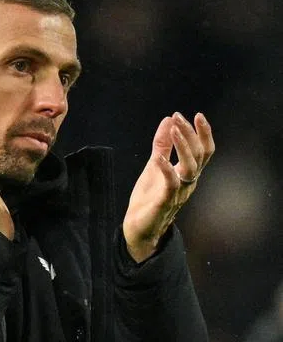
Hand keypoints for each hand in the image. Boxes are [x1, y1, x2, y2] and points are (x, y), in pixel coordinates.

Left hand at [123, 112, 214, 261]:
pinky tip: (160, 158)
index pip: (204, 150)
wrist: (139, 226)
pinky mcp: (164, 202)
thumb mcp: (154, 165)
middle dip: (191, 134)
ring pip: (190, 168)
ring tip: (174, 131)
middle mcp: (188, 182)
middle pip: (199, 155)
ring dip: (183, 147)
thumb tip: (168, 120)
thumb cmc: (149, 196)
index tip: (197, 115)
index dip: (203, 133)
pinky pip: (171, 185)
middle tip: (179, 118)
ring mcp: (178, 192)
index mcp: (187, 173)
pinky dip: (167, 170)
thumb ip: (162, 145)